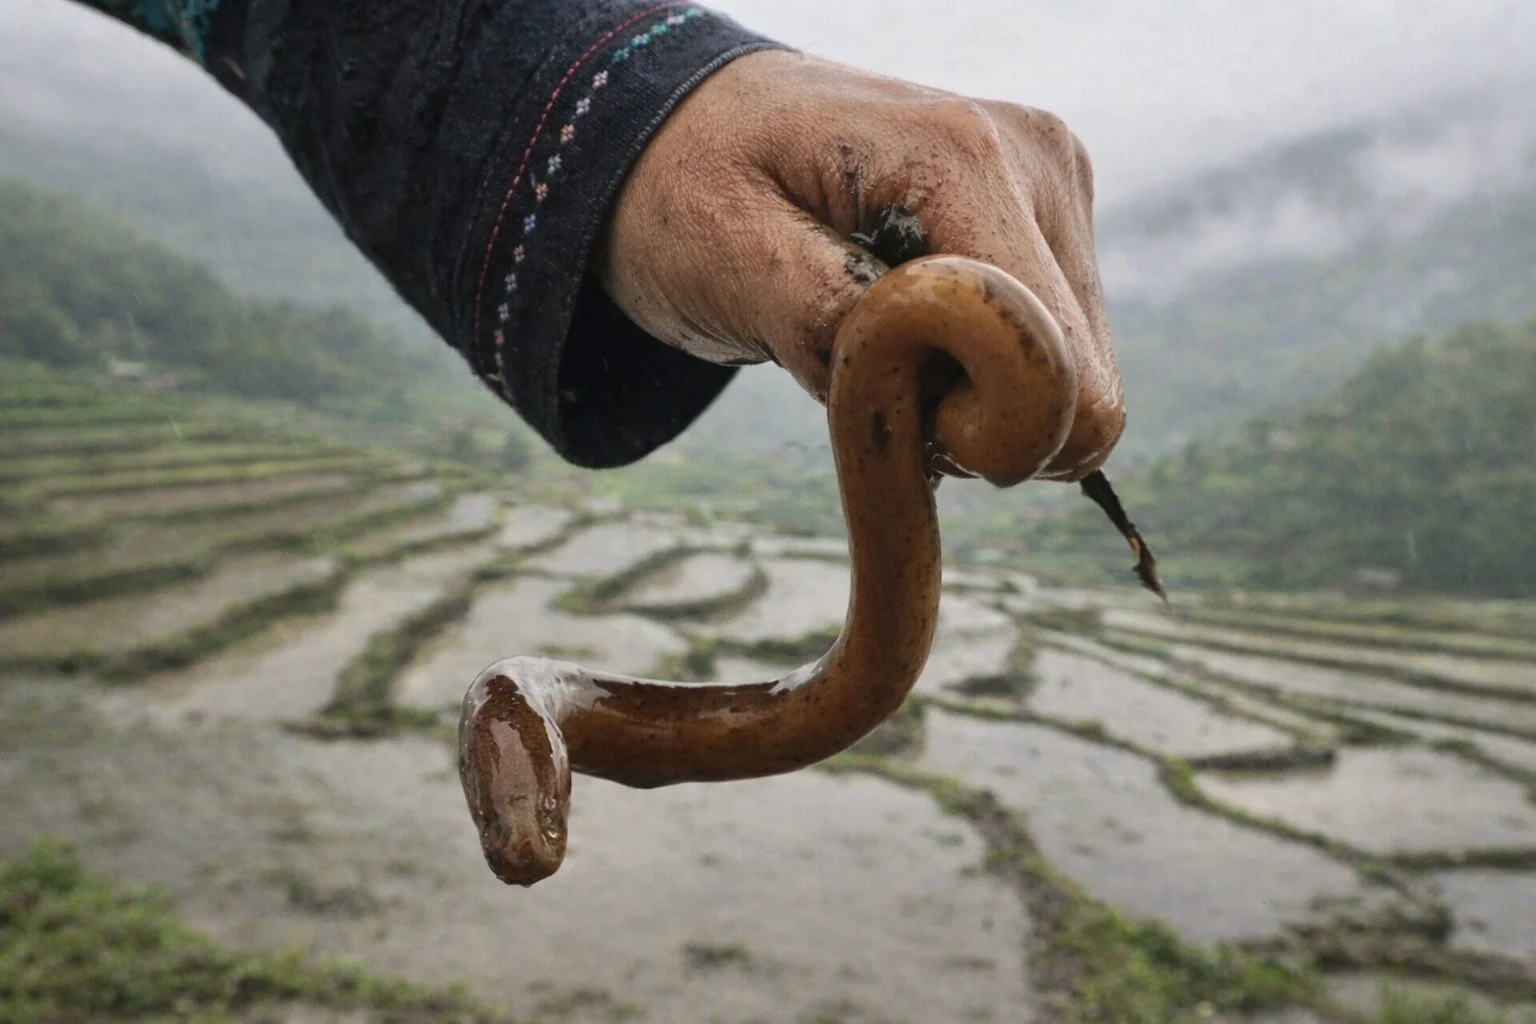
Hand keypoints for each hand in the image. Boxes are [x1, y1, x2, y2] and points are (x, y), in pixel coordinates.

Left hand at [596, 49, 1122, 481]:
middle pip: (1081, 382)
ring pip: (1075, 378)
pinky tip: (914, 334)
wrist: (691, 131)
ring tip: (881, 344)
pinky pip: (1054, 357)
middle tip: (869, 373)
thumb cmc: (691, 188)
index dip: (976, 431)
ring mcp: (1053, 189)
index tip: (885, 406)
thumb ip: (824, 312)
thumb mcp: (723, 254)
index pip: (1052, 361)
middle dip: (975, 418)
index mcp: (962, 158)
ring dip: (975, 401)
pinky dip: (982, 378)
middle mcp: (1036, 162)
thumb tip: (944, 385)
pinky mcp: (1050, 222)